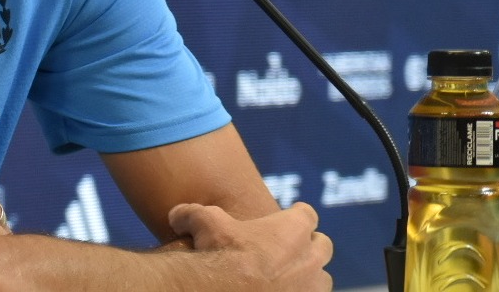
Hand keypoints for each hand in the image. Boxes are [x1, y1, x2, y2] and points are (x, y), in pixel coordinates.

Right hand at [167, 201, 331, 290]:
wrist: (225, 291)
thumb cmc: (221, 255)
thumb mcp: (202, 223)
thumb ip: (193, 214)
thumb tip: (176, 216)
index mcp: (293, 228)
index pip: (306, 214)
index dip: (295, 217)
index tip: (286, 221)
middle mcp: (311, 256)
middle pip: (322, 245)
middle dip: (308, 247)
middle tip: (288, 252)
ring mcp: (313, 286)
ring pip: (322, 278)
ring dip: (308, 276)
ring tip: (286, 280)